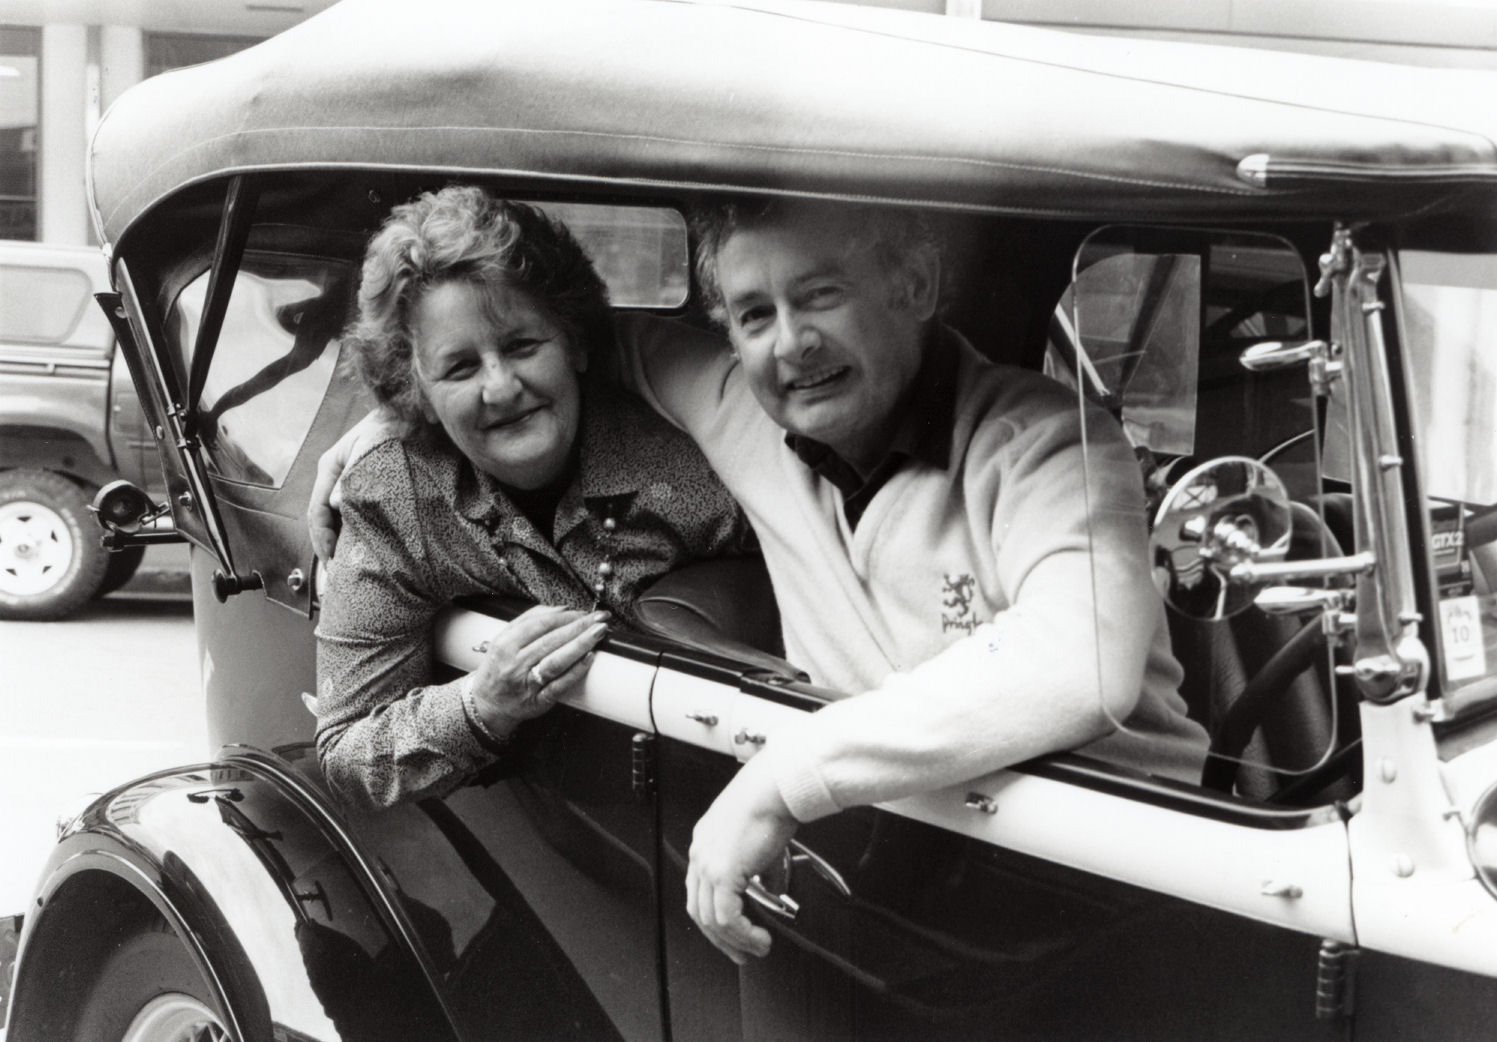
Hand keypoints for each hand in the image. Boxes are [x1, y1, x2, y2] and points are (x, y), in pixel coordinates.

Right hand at [308, 407, 402, 560]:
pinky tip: (360, 546)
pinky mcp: (363, 486)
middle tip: (336, 572)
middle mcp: (335, 476)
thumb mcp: (370, 445)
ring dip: (339, 540)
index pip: (317, 509)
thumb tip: (337, 503)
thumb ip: (352, 474)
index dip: (321, 537)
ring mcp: (348, 481)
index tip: (331, 559)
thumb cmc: (390, 425)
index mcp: (330, 466)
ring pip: (336, 517)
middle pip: (323, 517)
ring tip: (345, 565)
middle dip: (326, 544)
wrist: (410, 413)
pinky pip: (352, 512)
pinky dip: (353, 531)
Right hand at [468, 605, 610, 734]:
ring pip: (556, 661)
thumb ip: (528, 621)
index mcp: (505, 645)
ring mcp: (527, 683)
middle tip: (600, 617)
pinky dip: (575, 672)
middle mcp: (515, 663)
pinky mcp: (538, 701)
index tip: (583, 611)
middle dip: (579, 626)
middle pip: (551, 640)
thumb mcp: (503, 640)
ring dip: (581, 644)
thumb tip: (562, 609)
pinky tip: (589, 658)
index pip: (539, 624)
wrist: (487, 704)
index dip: (565, 616)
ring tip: (599, 632)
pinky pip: (559, 686)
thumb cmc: (499, 668)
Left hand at [686, 754, 797, 963]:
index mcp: (704, 843)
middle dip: (721, 939)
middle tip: (741, 953)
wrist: (773, 787)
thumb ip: (762, 867)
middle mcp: (700, 854)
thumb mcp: (761, 840)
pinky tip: (758, 937)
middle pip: (699, 911)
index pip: (700, 892)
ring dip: (736, 941)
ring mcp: (707, 864)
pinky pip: (726, 918)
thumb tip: (772, 888)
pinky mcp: (722, 873)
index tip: (732, 934)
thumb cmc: (769, 800)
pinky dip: (742, 934)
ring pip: (711, 920)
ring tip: (758, 948)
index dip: (715, 918)